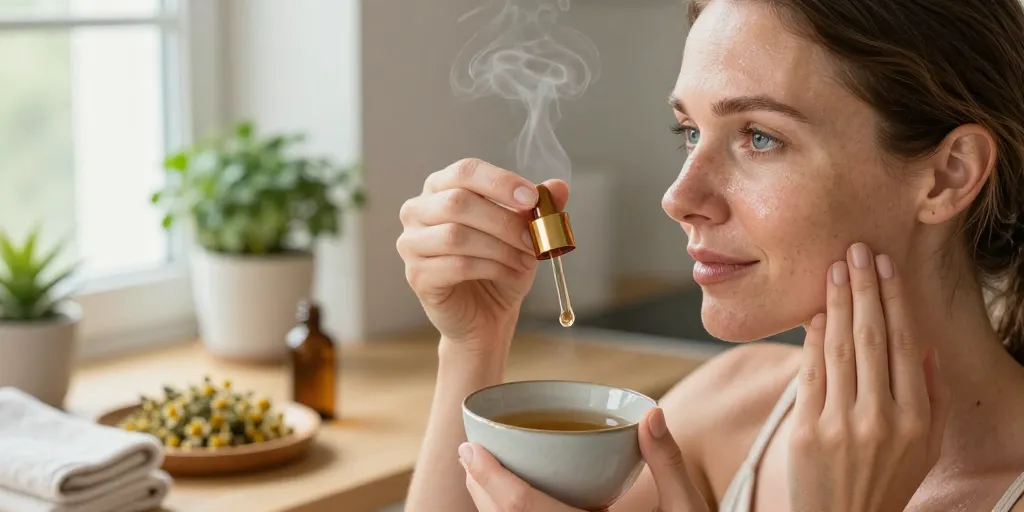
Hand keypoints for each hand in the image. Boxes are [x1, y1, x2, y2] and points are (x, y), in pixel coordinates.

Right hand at [397, 158, 568, 345]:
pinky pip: (455, 265)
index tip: (532, 198)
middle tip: (533, 238)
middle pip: (458, 202)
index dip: (499, 182)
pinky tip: (510, 274)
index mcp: (441, 188)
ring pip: (456, 235)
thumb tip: (558, 186)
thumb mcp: (524, 233)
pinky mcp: (417, 275)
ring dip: (500, 248)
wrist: (485, 315)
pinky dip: (491, 268)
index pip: (465, 171)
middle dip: (503, 220)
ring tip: (525, 260)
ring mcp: (412, 243)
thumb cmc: (499, 266)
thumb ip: (538, 207)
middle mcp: (418, 210)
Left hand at [459, 408, 708, 511]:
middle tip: (470, 453)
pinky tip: (514, 502)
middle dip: (481, 488)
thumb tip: (650, 413)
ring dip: (491, 506)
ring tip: (483, 474)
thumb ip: (667, 462)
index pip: (522, 508)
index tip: (469, 448)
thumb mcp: (686, 510)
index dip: (490, 478)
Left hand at [789, 243, 951, 511]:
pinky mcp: (807, 431)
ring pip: (841, 349)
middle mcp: (881, 419)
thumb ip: (931, 396)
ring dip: (837, 302)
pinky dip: (813, 339)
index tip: (887, 267)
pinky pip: (811, 373)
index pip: (905, 345)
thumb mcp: (925, 447)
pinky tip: (815, 311)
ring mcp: (842, 426)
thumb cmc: (886, 480)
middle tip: (858, 250)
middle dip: (865, 289)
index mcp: (915, 420)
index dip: (894, 301)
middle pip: (873, 339)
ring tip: (836, 268)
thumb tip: (926, 346)